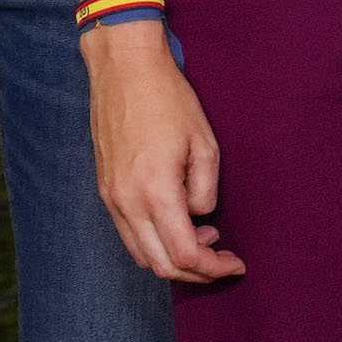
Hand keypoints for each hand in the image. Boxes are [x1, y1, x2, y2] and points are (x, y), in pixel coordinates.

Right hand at [89, 31, 244, 282]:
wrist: (124, 69)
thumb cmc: (168, 100)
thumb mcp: (204, 144)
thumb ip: (205, 191)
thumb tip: (200, 217)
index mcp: (155, 192)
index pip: (185, 255)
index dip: (214, 269)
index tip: (236, 263)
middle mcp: (127, 202)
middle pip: (161, 266)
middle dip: (196, 273)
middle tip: (223, 259)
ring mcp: (111, 198)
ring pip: (141, 255)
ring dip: (173, 258)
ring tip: (203, 236)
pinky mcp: (105, 189)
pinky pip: (128, 234)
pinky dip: (154, 241)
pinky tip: (178, 220)